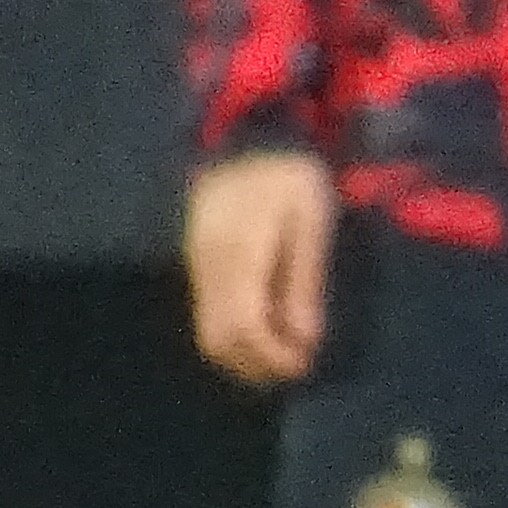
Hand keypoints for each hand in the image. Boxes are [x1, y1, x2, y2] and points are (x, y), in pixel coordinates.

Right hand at [185, 150, 337, 384]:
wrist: (246, 138)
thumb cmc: (289, 176)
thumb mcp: (311, 221)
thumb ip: (304, 280)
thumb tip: (304, 340)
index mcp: (238, 254)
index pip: (244, 325)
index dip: (271, 355)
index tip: (303, 364)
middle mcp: (209, 267)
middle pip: (218, 339)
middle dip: (255, 365)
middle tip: (294, 370)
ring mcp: (197, 266)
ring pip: (207, 332)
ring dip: (242, 356)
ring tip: (281, 359)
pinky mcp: (196, 264)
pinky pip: (207, 315)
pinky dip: (234, 336)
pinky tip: (264, 334)